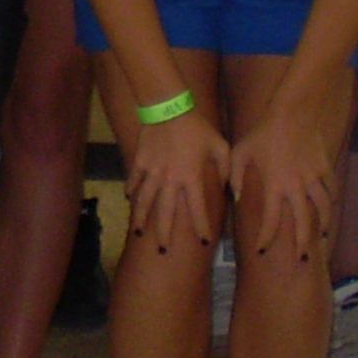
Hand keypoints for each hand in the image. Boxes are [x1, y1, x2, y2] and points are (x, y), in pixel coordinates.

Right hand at [121, 105, 227, 258]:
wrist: (168, 107)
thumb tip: (228, 188)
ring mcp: (152, 172)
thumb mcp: (219, 145)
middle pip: (165, 214)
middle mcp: (169, 180)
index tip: (203, 241)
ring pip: (144, 202)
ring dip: (142, 219)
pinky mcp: (140, 162)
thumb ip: (226, 168)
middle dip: (164, 234)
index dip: (201, 227)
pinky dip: (131, 192)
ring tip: (140, 233)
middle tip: (162, 251)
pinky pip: (134, 181)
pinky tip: (130, 200)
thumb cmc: (197, 126)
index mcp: (191, 178)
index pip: (197, 210)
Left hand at [229, 81, 344, 261]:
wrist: (293, 112)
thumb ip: (234, 175)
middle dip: (303, 245)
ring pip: (324, 210)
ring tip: (319, 237)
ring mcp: (314, 178)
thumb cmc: (264, 131)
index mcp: (275, 185)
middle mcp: (296, 186)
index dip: (266, 238)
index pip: (271, 221)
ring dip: (323, 226)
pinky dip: (331, 202)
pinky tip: (328, 208)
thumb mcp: (241, 151)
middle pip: (304, 224)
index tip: (261, 249)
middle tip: (301, 260)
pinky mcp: (325, 168)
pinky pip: (331, 191)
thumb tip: (232, 197)